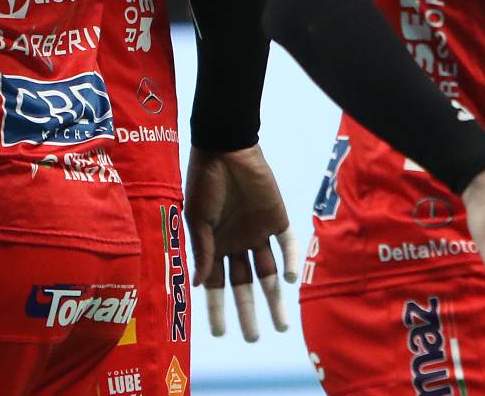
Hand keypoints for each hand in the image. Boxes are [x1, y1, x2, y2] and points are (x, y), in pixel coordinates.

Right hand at [185, 145, 299, 341]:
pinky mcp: (277, 219)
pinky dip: (287, 261)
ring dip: (274, 298)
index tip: (220, 333)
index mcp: (214, 244)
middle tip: (253, 338)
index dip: (217, 307)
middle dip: (249, 311)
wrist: (226, 147)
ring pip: (268, 273)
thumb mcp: (197, 218)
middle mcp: (237, 243)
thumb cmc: (205, 181)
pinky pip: (286, 245)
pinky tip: (286, 279)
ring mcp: (258, 232)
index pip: (216, 283)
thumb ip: (202, 250)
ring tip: (280, 326)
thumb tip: (198, 284)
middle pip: (244, 284)